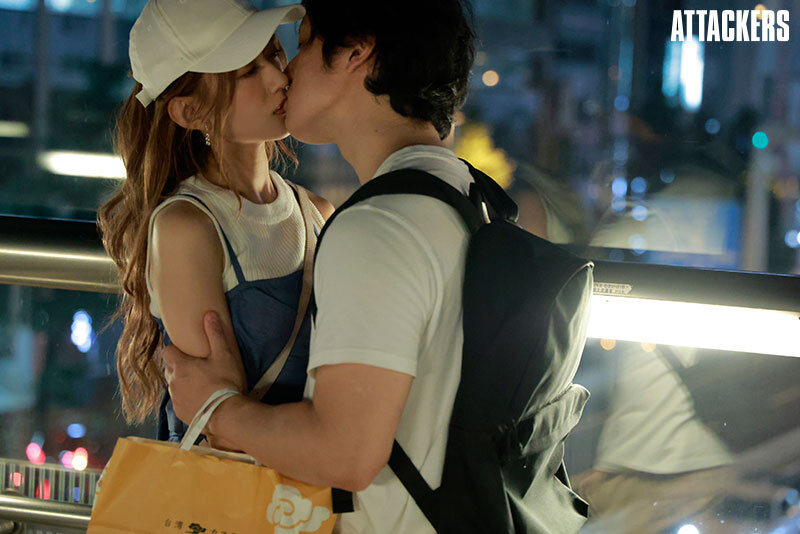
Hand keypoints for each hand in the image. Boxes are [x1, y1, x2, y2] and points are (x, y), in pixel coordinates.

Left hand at [162, 311, 245, 425]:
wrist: (226, 415)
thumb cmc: (224, 382)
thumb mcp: (223, 355)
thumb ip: (215, 334)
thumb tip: (209, 314)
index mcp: (180, 366)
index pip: (166, 352)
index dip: (175, 351)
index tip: (187, 352)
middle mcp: (172, 382)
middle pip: (169, 369)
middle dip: (179, 367)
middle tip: (197, 368)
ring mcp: (175, 399)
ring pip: (174, 386)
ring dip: (182, 383)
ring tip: (200, 385)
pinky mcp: (180, 413)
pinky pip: (179, 401)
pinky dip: (187, 398)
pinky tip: (201, 399)